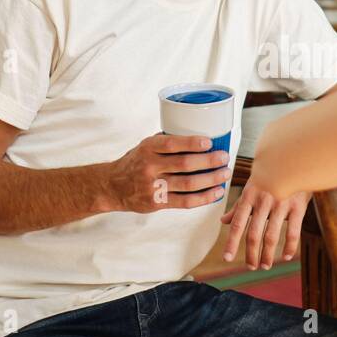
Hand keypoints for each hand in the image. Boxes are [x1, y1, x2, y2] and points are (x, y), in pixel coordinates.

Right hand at [100, 133, 230, 213]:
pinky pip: (185, 201)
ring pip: (188, 184)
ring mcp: (153, 186)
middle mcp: (150, 166)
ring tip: (225, 174)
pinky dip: (204, 197)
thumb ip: (166, 141)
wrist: (112, 186)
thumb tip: (198, 133)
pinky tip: (216, 193)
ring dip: (211, 179)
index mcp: (148, 148)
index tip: (210, 142)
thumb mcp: (145, 146)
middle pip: (185, 164)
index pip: (172, 144)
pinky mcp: (157, 203)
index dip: (192, 143)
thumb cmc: (135, 162)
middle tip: (224, 158)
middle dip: (209, 161)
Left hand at [220, 181, 310, 269]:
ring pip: (272, 236)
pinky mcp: (298, 206)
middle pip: (254, 234)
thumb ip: (239, 206)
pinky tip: (286, 256)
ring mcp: (281, 203)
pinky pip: (293, 231)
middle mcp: (263, 200)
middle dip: (251, 254)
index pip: (238, 223)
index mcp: (249, 196)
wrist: (294, 155)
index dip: (232, 242)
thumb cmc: (270, 174)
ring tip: (265, 266)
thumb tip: (223, 221)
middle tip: (251, 267)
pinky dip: (289, 247)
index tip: (227, 258)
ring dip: (267, 255)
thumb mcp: (252, 187)